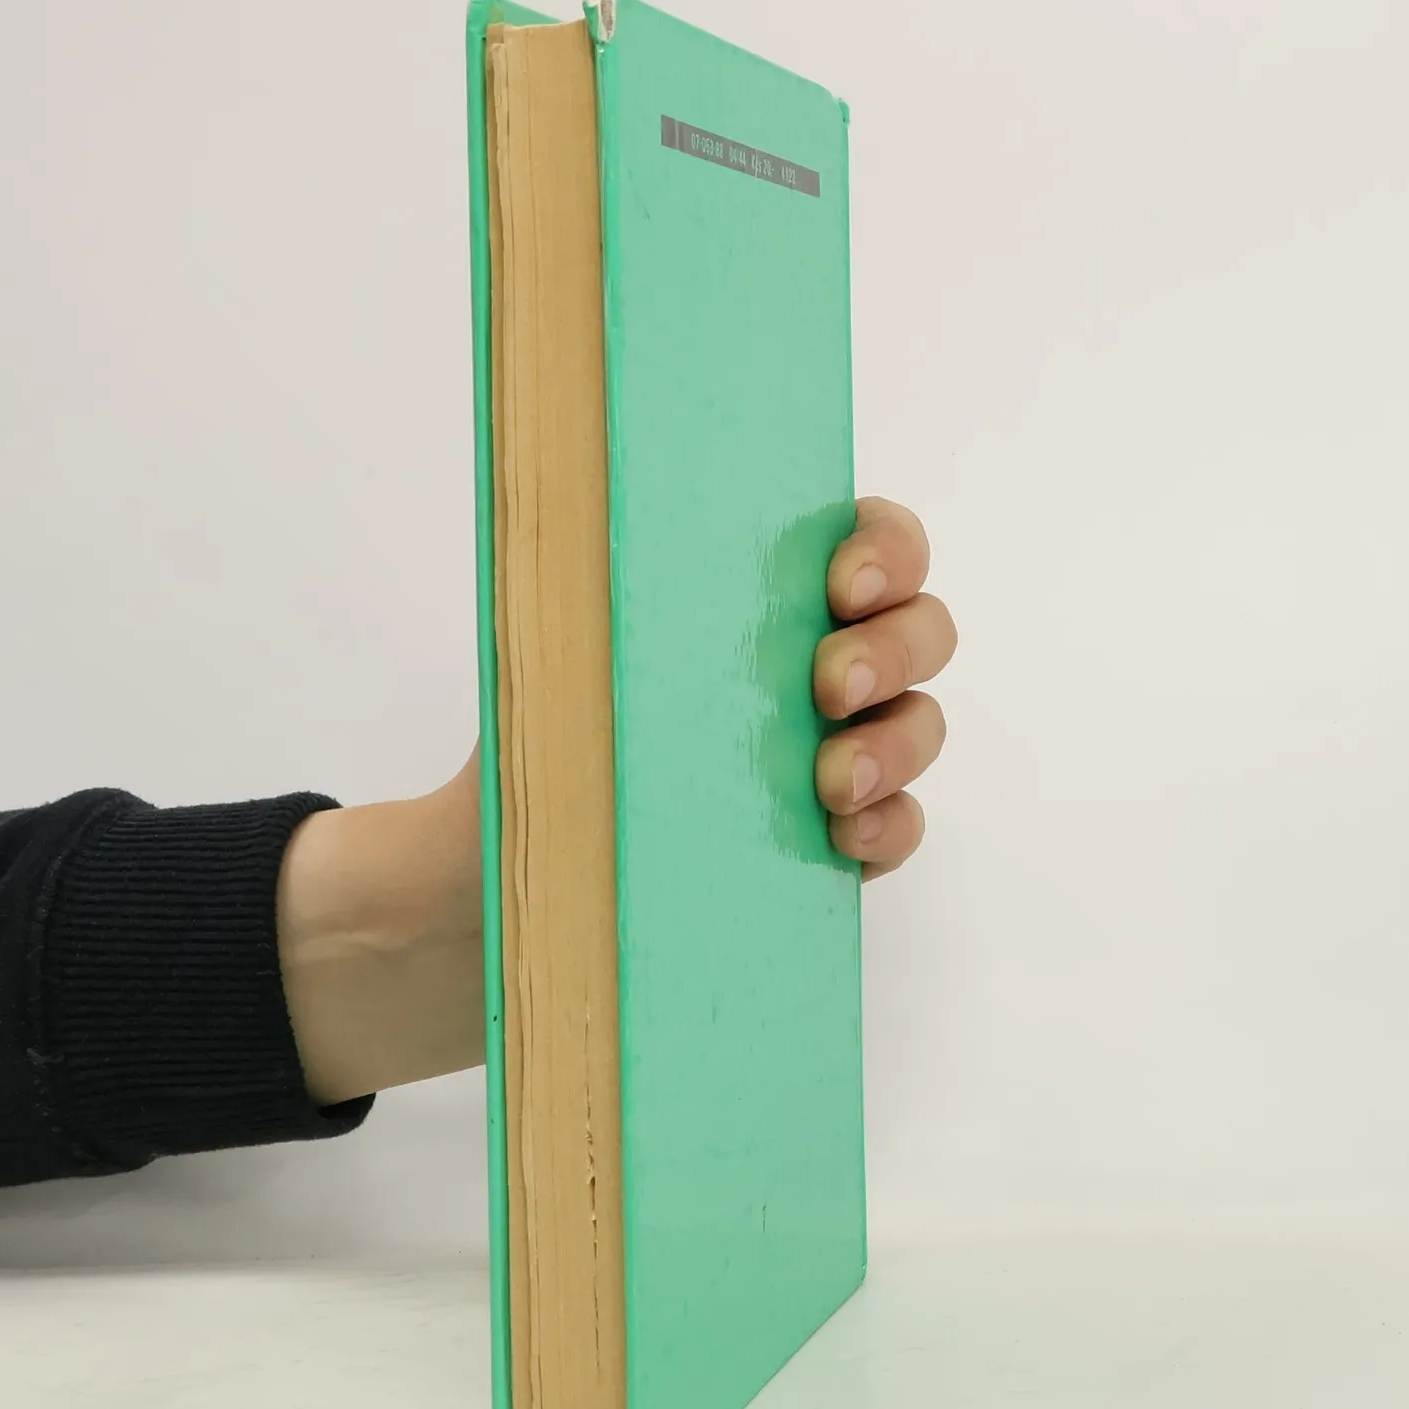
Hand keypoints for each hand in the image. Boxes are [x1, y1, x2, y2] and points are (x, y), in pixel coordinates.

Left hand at [279, 496, 953, 1102]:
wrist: (488, 893)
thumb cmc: (523, 757)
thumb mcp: (535, 666)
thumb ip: (563, 594)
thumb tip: (557, 515)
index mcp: (754, 597)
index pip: (864, 540)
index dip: (884, 548)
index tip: (843, 583)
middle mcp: (810, 663)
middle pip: (919, 627)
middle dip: (894, 648)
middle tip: (831, 686)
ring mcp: (833, 754)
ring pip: (919, 725)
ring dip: (895, 745)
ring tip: (831, 782)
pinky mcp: (829, 845)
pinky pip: (898, 827)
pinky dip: (887, 828)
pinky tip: (842, 841)